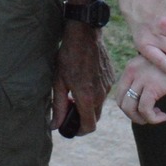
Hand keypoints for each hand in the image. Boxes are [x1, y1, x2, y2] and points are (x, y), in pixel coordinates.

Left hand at [51, 21, 114, 135]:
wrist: (84, 33)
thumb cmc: (68, 56)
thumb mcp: (58, 81)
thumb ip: (58, 106)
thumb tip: (54, 126)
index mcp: (87, 97)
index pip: (89, 127)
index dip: (79, 131)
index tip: (70, 126)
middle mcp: (101, 94)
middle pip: (95, 117)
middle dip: (82, 117)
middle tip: (69, 106)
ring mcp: (108, 85)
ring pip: (99, 104)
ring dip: (89, 104)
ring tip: (75, 90)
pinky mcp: (111, 76)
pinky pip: (104, 91)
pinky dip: (95, 92)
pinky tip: (84, 79)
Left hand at [115, 55, 165, 124]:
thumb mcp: (155, 69)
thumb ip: (145, 79)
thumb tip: (141, 100)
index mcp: (131, 66)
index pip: (119, 92)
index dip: (129, 106)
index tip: (144, 110)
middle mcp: (132, 70)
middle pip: (121, 101)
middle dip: (133, 115)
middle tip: (149, 117)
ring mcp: (141, 78)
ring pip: (129, 108)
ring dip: (142, 119)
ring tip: (156, 117)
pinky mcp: (153, 85)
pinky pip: (145, 110)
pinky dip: (152, 118)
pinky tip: (164, 116)